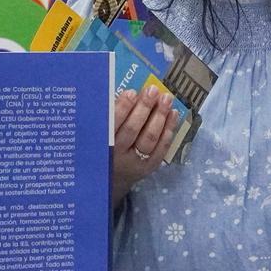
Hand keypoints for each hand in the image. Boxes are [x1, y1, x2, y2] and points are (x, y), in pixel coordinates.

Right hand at [112, 86, 178, 204]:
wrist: (110, 180)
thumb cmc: (103, 149)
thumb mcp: (98, 137)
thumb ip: (107, 118)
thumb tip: (127, 93)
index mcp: (101, 145)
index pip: (112, 125)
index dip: (122, 108)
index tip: (132, 92)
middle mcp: (118, 155)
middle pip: (132, 130)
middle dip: (144, 108)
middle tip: (153, 90)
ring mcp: (136, 162)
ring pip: (149, 138)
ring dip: (159, 116)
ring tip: (166, 99)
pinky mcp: (149, 167)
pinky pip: (161, 148)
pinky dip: (168, 130)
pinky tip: (173, 114)